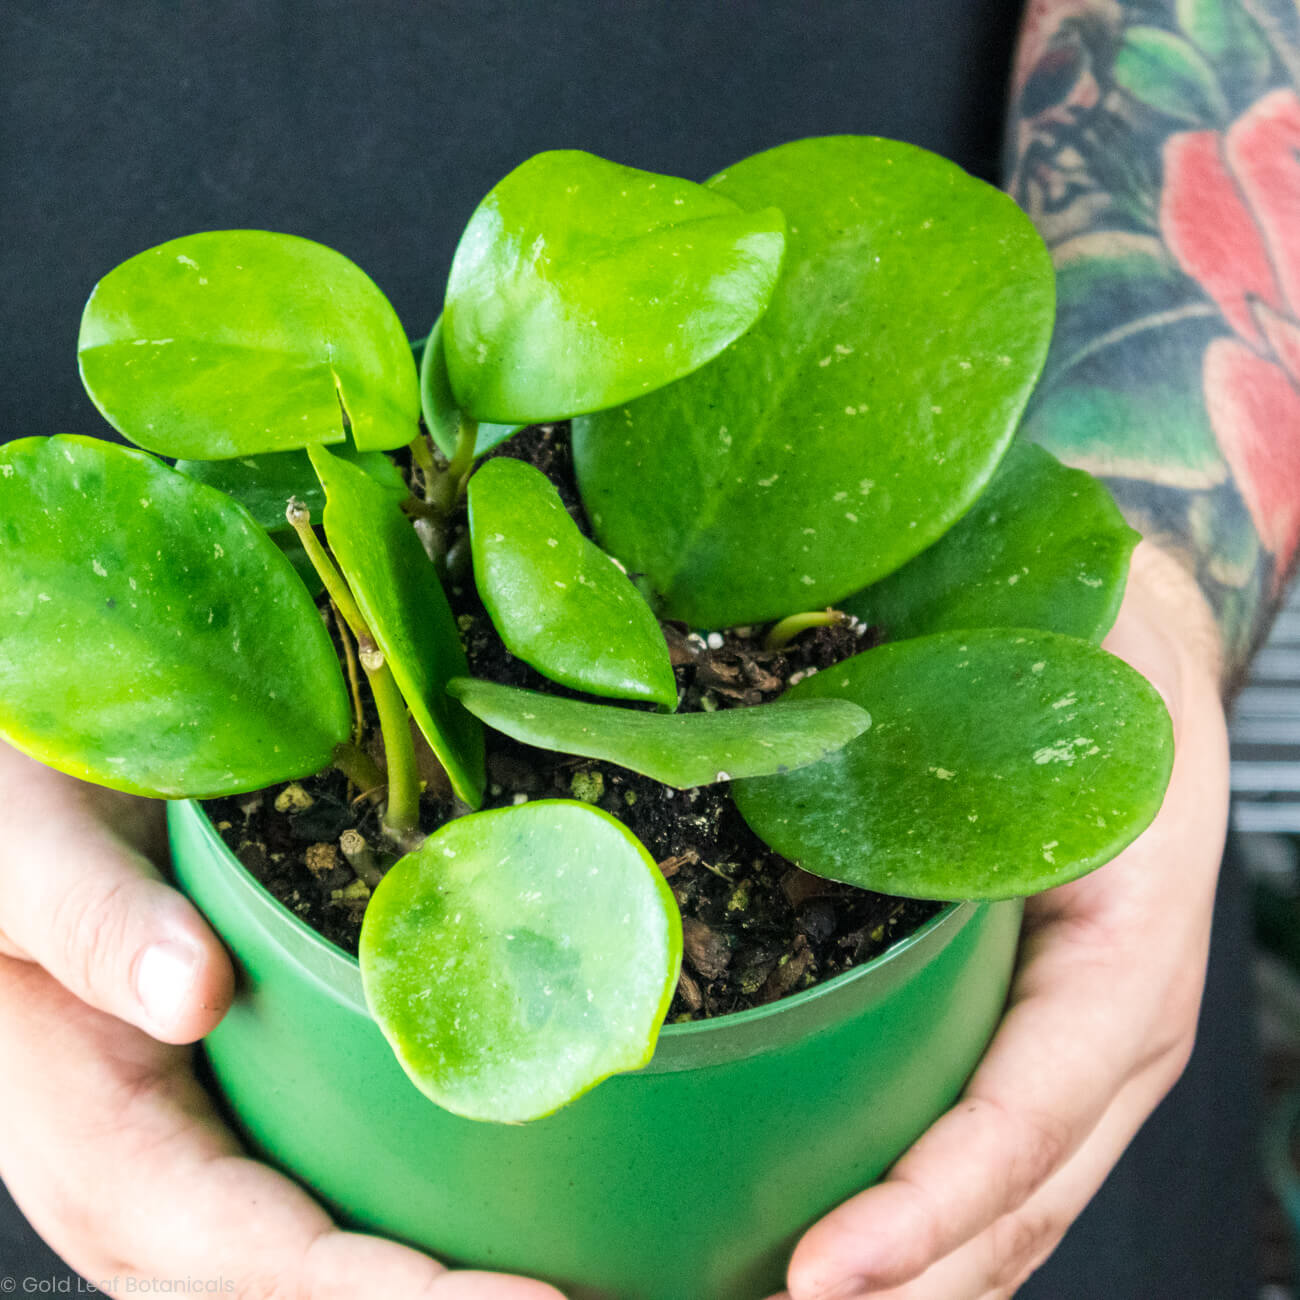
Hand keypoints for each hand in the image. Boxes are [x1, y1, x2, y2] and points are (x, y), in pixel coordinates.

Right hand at [0, 742, 562, 1297]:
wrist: (11, 847)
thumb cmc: (11, 843)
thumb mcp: (29, 863)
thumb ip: (94, 923)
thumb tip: (192, 992)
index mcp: (104, 1152)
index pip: (269, 1259)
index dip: (399, 1295)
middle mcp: (155, 1198)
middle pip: (315, 1294)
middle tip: (604, 1297)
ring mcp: (200, 1177)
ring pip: (324, 1273)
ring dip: (446, 1286)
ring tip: (594, 1280)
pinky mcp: (236, 1138)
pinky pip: (326, 1215)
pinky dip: (416, 1238)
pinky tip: (510, 1218)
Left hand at [776, 541, 1230, 1299]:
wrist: (1143, 663)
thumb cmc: (1093, 681)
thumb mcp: (1036, 720)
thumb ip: (935, 782)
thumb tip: (761, 835)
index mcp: (1120, 957)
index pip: (1028, 1114)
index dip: (929, 1203)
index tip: (819, 1273)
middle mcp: (1114, 1034)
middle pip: (1018, 1210)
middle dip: (902, 1291)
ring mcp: (1084, 1056)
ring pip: (1008, 1217)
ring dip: (908, 1287)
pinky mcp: (1041, 1043)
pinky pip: (992, 1165)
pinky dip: (919, 1232)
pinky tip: (830, 1258)